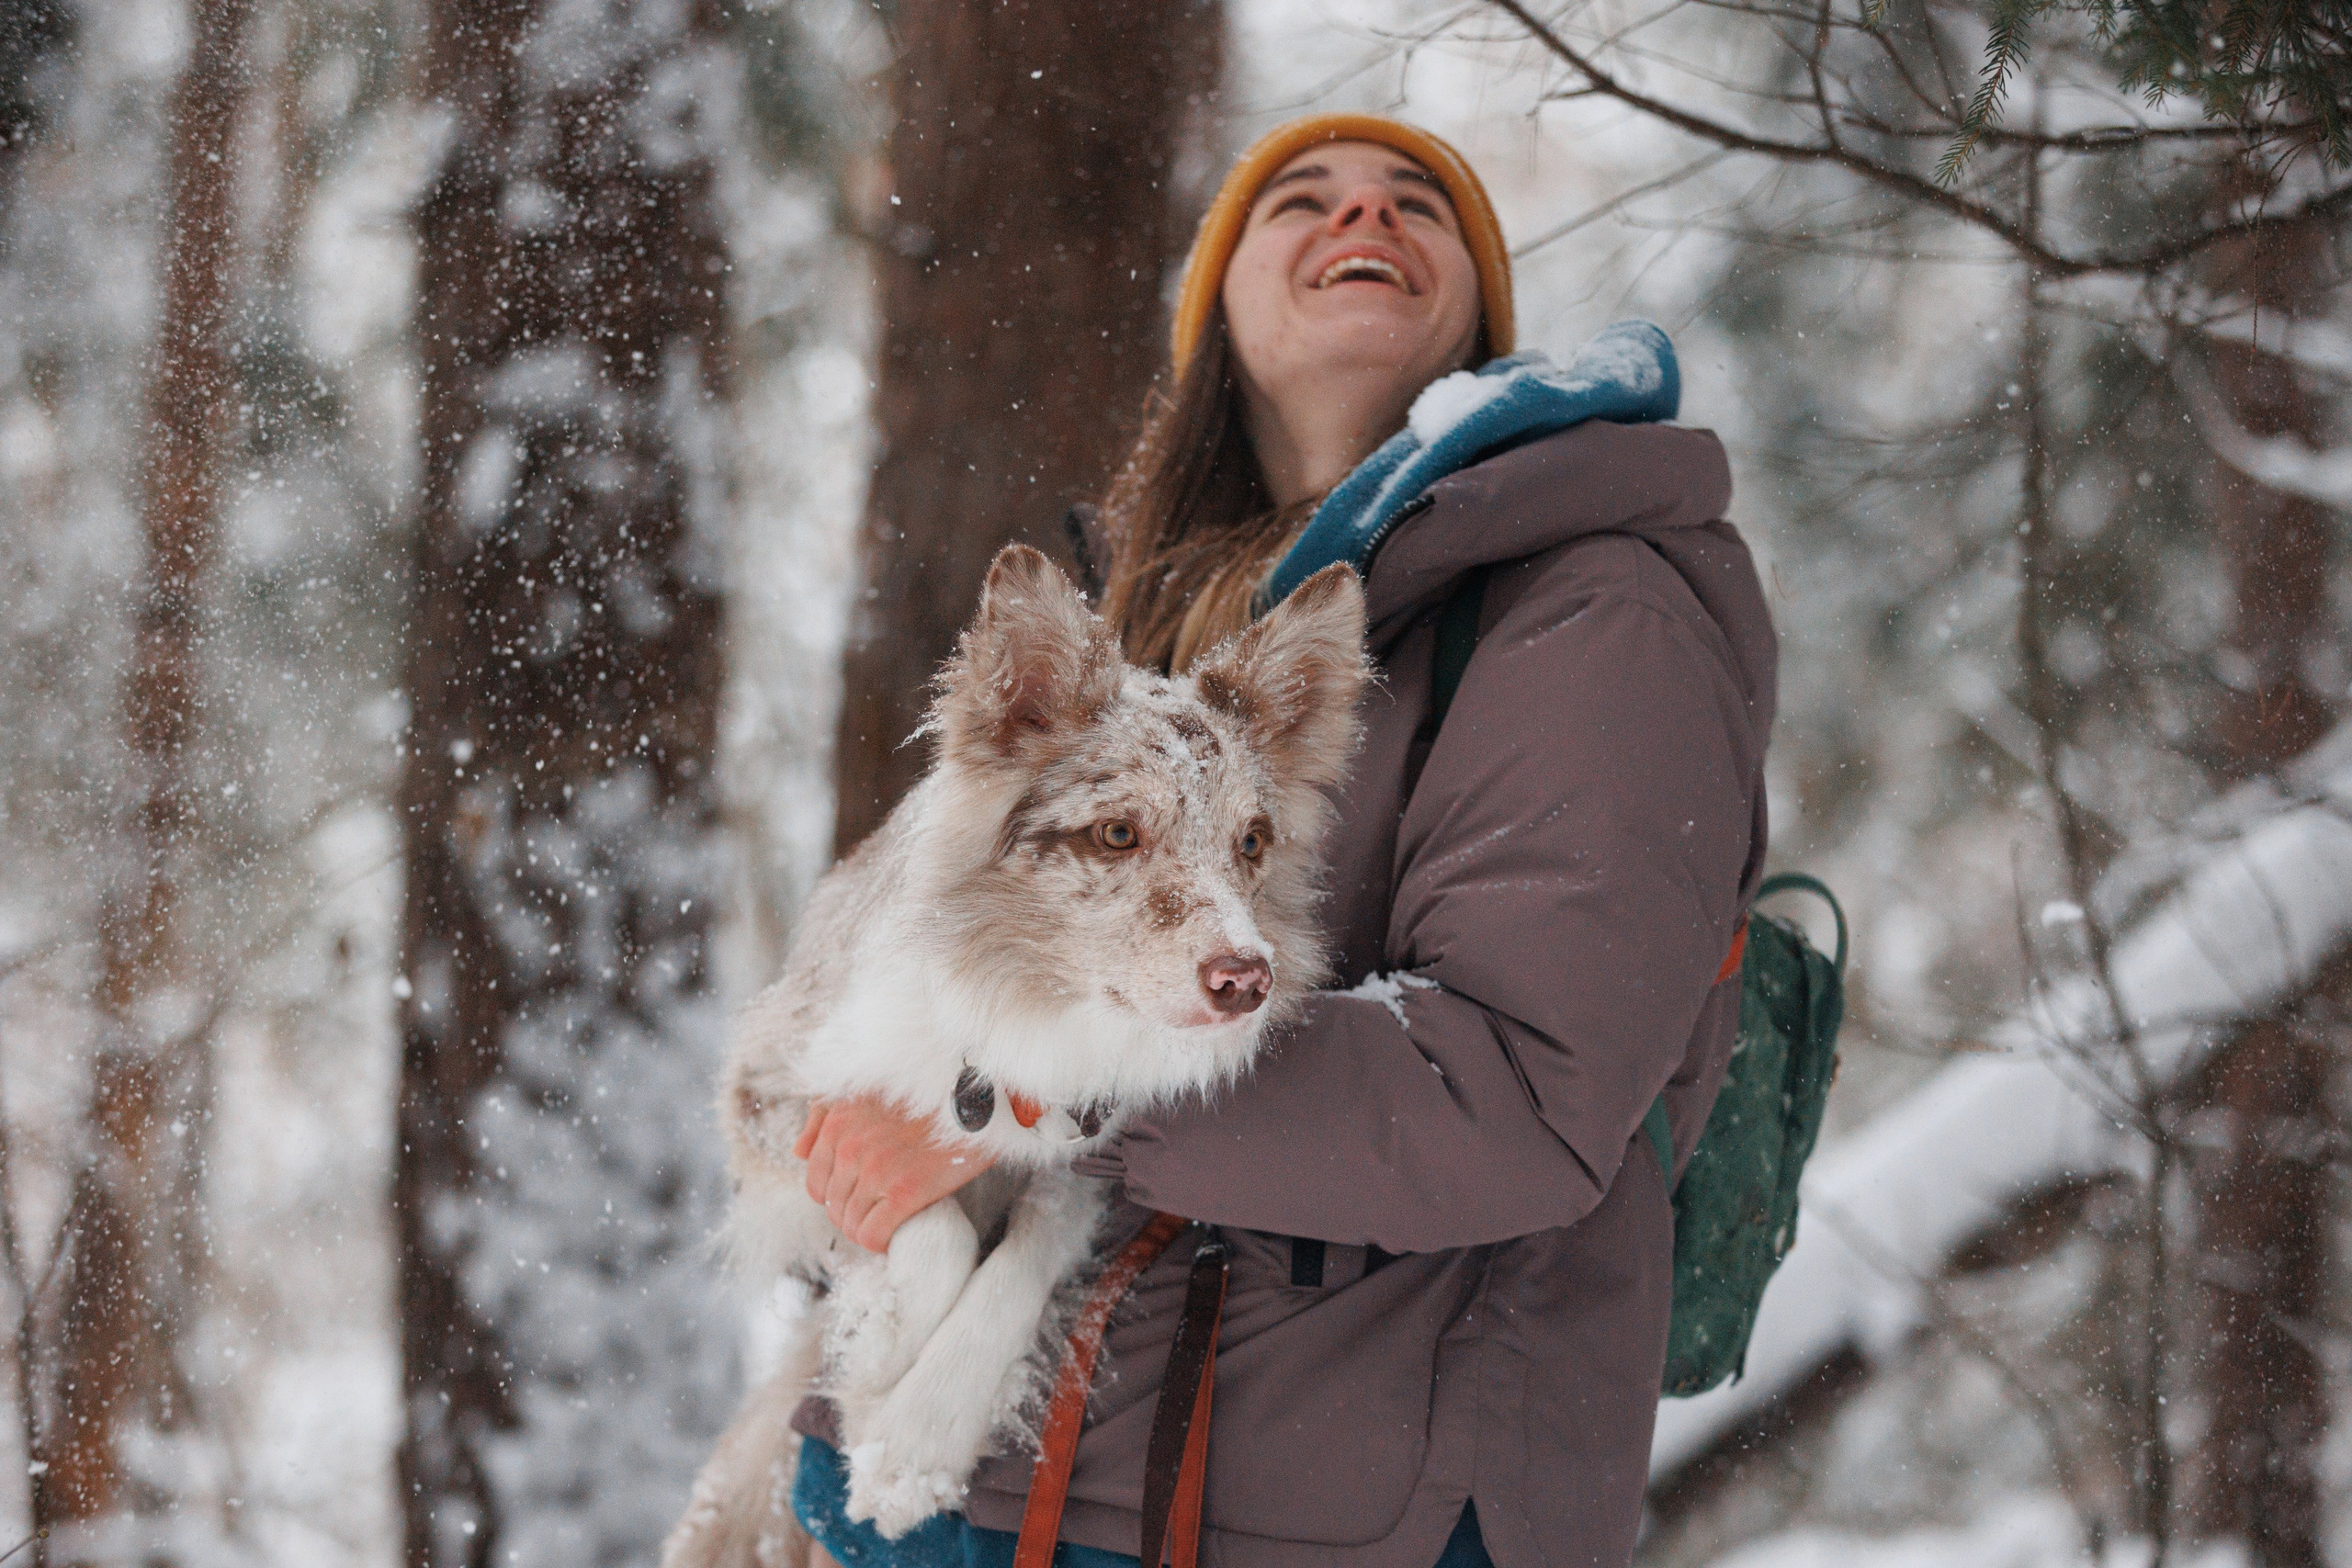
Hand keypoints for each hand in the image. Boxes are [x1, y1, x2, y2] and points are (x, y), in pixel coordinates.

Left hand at [797, 1095, 993, 1252]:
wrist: (983, 1093)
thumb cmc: (928, 1089)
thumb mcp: (866, 1086)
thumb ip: (825, 1114)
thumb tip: (798, 1150)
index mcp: (838, 1121)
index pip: (815, 1182)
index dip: (837, 1195)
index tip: (863, 1194)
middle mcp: (849, 1146)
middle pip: (833, 1208)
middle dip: (855, 1213)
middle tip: (884, 1206)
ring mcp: (876, 1170)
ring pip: (851, 1225)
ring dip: (869, 1228)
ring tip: (893, 1217)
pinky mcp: (905, 1191)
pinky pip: (873, 1236)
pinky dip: (881, 1241)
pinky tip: (897, 1231)